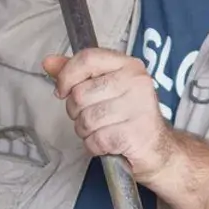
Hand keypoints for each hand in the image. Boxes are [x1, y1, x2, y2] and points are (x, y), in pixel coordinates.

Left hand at [44, 49, 178, 179]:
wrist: (159, 149)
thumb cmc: (129, 117)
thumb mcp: (106, 89)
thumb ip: (77, 74)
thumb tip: (49, 63)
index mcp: (129, 66)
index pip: (88, 58)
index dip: (66, 76)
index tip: (62, 91)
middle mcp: (136, 82)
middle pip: (80, 94)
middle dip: (76, 112)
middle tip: (92, 117)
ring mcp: (138, 108)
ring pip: (86, 119)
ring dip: (85, 131)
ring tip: (102, 130)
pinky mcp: (134, 134)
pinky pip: (95, 140)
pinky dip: (94, 146)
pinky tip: (107, 143)